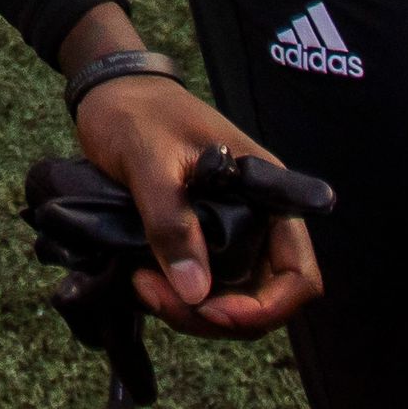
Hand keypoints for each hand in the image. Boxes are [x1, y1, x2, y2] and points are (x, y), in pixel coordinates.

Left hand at [62, 16, 323, 337]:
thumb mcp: (149, 159)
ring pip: (232, 299)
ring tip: (144, 286)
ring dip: (193, 311)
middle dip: (218, 316)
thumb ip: (171, 221)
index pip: (297, 273)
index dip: (267, 307)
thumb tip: (196, 293)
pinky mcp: (200, 240)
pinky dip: (179, 297)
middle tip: (159, 297)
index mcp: (267, 194)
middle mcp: (257, 219)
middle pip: (265, 297)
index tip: (212, 310)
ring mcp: (230, 233)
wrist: (109, 93)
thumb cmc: (136, 112)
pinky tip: (144, 281)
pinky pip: (204, 287)